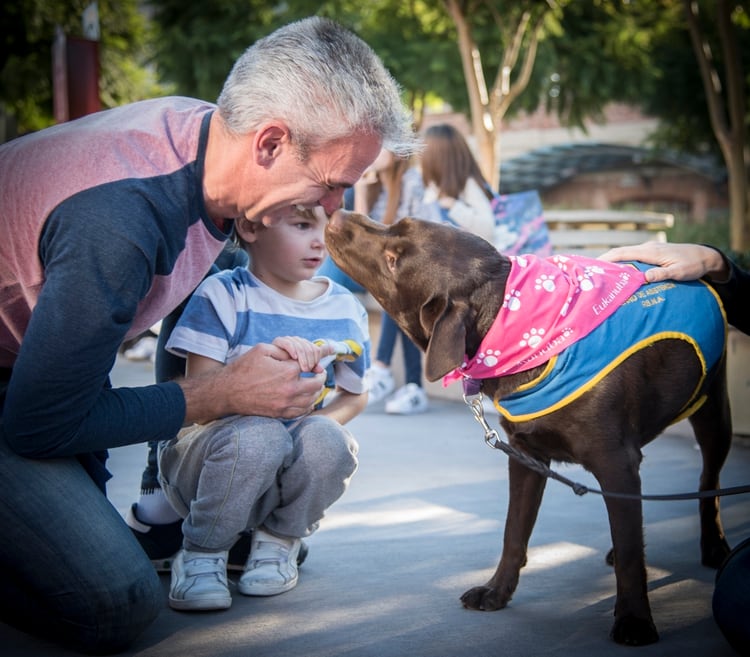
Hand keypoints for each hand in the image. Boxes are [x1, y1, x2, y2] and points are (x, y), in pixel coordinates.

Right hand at [179, 342, 331, 422]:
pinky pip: (302, 412)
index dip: (315, 363)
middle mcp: (289, 389)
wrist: (227, 392)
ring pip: (312, 399)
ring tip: (314, 385)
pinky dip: (308, 405)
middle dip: (320, 377)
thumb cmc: (243, 368)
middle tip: (318, 373)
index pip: (311, 366)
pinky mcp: (280, 414)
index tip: (316, 364)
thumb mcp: (262, 350)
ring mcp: (285, 404)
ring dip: (316, 391)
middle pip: (316, 384)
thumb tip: (301, 356)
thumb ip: (284, 350)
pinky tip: (307, 399)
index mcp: (287, 372)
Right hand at [598, 242, 728, 282]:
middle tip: (589, 269)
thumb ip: (662, 274)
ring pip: (625, 253)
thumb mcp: (679, 272)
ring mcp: (649, 249)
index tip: (592, 265)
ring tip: (599, 271)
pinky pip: (632, 255)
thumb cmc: (693, 265)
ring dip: (612, 260)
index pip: (623, 253)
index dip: (607, 259)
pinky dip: (621, 260)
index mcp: (651, 252)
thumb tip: (643, 278)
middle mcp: (647, 247)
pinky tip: (617, 269)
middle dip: (604, 259)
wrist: (706, 255)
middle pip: (620, 252)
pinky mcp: (652, 253)